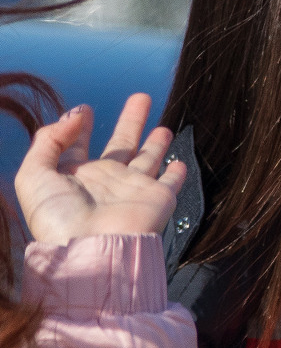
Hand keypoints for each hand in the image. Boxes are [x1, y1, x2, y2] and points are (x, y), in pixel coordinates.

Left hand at [14, 94, 188, 245]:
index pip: (78, 147)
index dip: (78, 128)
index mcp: (75, 178)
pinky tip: (180, 163)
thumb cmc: (59, 218)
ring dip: (156, 143)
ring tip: (163, 127)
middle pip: (121, 145)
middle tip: (141, 98)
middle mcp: (105, 182)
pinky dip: (176, 173)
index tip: (84, 110)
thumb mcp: (34, 174)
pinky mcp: (157, 199)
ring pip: (148, 159)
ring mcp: (132, 191)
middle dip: (131, 121)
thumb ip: (49, 140)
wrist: (92, 250)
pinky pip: (170, 183)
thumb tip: (75, 115)